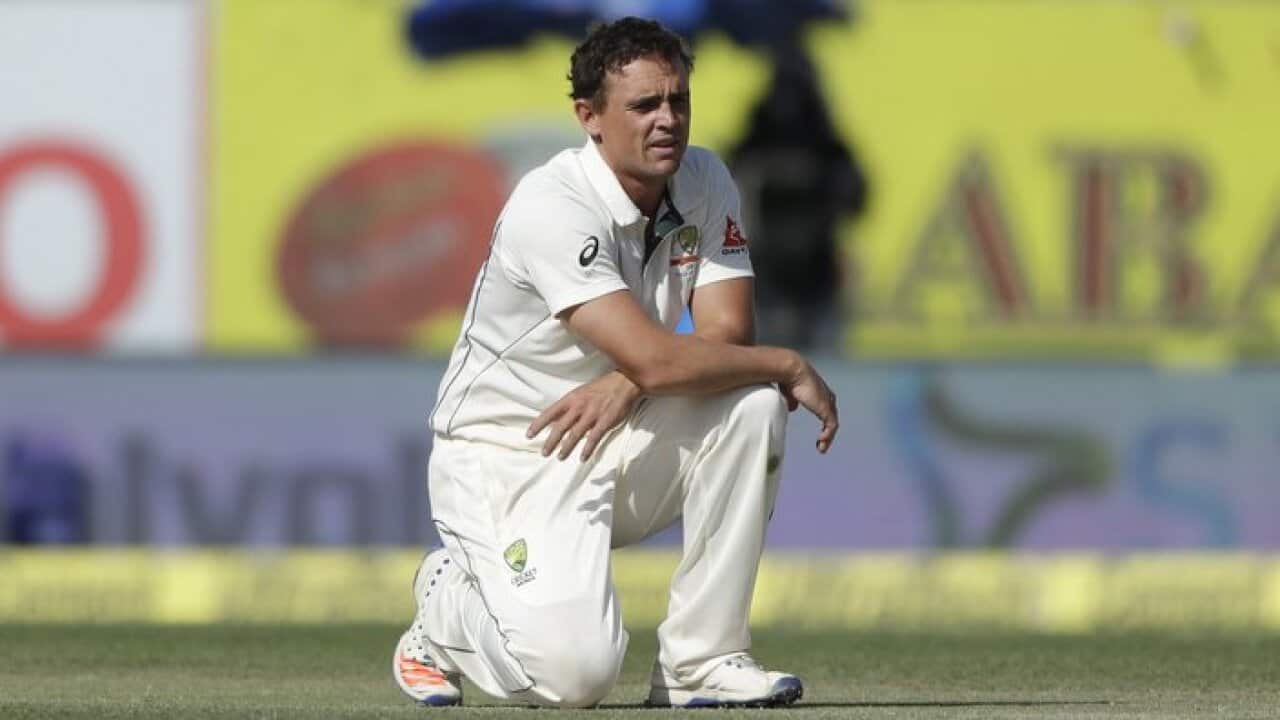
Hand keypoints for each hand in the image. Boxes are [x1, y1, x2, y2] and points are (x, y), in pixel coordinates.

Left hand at [527, 371, 642, 460]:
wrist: (624, 382)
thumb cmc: (601, 388)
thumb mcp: (581, 394)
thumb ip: (569, 408)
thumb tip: (555, 422)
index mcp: (571, 399)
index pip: (550, 412)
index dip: (538, 424)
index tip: (529, 435)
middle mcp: (579, 406)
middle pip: (560, 427)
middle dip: (551, 441)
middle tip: (544, 453)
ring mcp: (593, 413)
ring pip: (575, 434)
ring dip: (566, 447)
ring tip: (560, 457)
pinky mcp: (606, 420)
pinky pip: (594, 437)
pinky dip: (588, 449)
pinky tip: (583, 458)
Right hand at [778, 355, 838, 453]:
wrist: (792, 371)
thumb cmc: (788, 378)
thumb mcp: (789, 392)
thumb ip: (792, 400)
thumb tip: (792, 408)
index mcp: (819, 391)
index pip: (826, 408)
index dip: (824, 420)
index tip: (818, 430)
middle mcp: (827, 397)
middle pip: (831, 417)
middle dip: (828, 431)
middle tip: (821, 442)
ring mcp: (828, 403)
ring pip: (832, 424)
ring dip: (827, 437)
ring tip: (821, 448)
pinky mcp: (826, 409)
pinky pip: (831, 427)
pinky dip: (827, 437)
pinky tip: (820, 444)